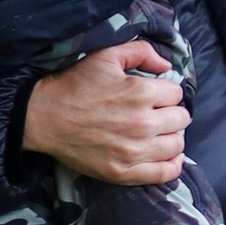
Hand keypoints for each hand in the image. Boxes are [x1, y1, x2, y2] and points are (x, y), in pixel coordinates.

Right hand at [22, 39, 188, 187]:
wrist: (44, 116)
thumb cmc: (75, 85)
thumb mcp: (106, 56)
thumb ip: (142, 51)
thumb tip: (167, 66)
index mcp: (141, 93)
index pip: (177, 94)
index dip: (166, 92)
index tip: (155, 95)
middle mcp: (143, 123)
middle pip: (181, 119)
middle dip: (171, 113)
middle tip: (157, 113)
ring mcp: (134, 151)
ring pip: (177, 145)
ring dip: (172, 136)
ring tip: (159, 132)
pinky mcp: (124, 172)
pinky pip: (166, 173)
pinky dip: (172, 164)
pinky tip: (166, 155)